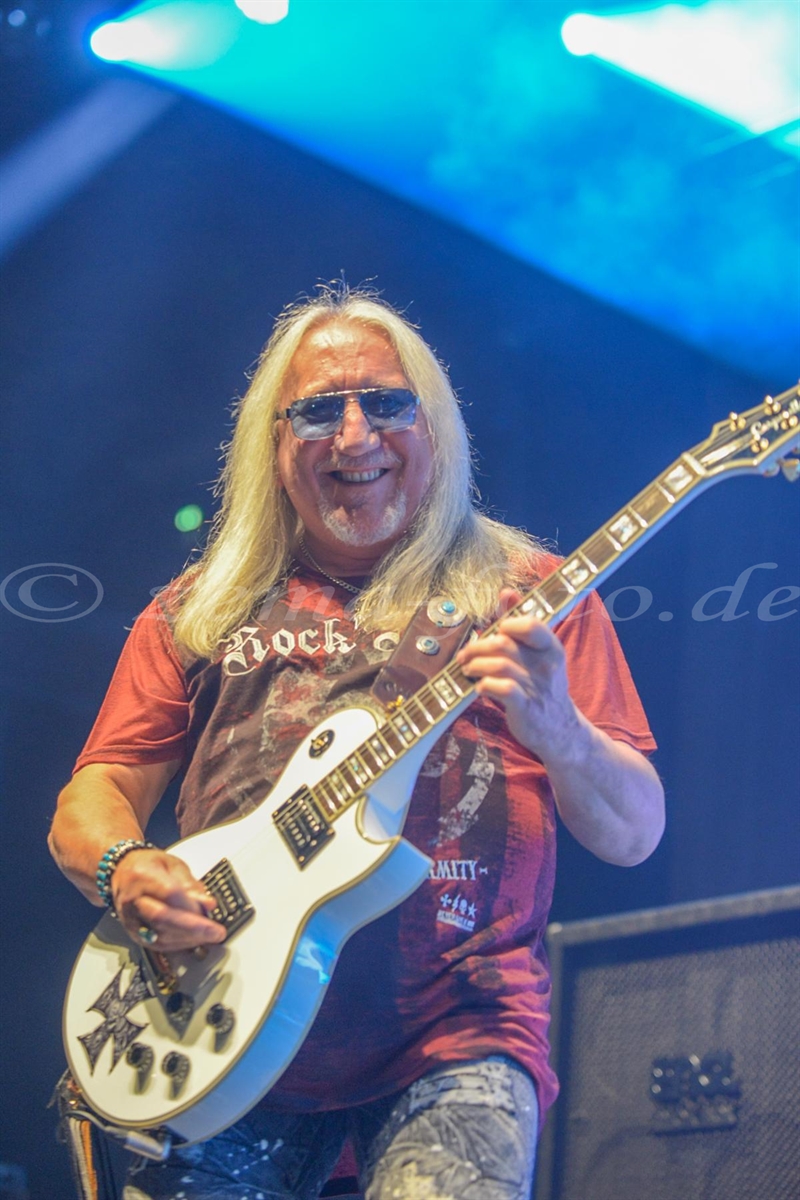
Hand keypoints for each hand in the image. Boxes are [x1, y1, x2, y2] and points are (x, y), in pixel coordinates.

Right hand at [111, 848, 225, 951]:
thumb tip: (207, 903)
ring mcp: (131, 918)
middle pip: (162, 917)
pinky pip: (156, 944)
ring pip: (159, 935)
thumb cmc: (148, 866)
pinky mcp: (133, 933)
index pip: (168, 893)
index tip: (209, 909)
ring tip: (209, 936)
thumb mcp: (172, 864)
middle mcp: (133, 899)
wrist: (122, 873)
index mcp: (143, 875)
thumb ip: (190, 883)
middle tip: (215, 932)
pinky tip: (193, 941)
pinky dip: (178, 945)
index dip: (191, 904)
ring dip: (188, 939)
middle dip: (192, 928)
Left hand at [457, 588, 580, 762]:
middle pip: (504, 643)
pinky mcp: (525, 708)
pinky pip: (502, 689)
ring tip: (468, 669)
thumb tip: (506, 593)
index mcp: (551, 648)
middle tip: (465, 655)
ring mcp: (536, 687)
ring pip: (499, 664)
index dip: (507, 624)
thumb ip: (521, 624)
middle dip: (477, 647)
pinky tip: (479, 688)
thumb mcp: (539, 654)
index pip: (531, 624)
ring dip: (476, 665)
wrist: (559, 730)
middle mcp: (546, 665)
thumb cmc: (542, 686)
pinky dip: (484, 685)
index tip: (494, 632)